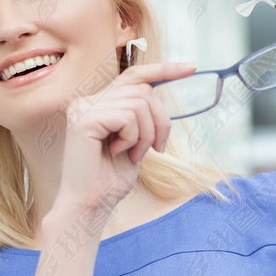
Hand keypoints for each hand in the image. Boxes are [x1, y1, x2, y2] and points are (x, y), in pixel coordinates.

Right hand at [52, 60, 197, 229]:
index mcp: (98, 104)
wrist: (89, 207)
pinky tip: (118, 153)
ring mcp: (83, 108)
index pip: (134, 76)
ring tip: (132, 155)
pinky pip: (127, 116)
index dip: (164, 69)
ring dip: (146, 134)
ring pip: (139, 103)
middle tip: (155, 149)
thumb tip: (161, 91)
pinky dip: (132, 138)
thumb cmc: (110, 182)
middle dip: (160, 121)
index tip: (192, 68)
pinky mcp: (83, 119)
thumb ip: (143, 116)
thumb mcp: (136, 143)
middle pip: (143, 90)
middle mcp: (87, 100)